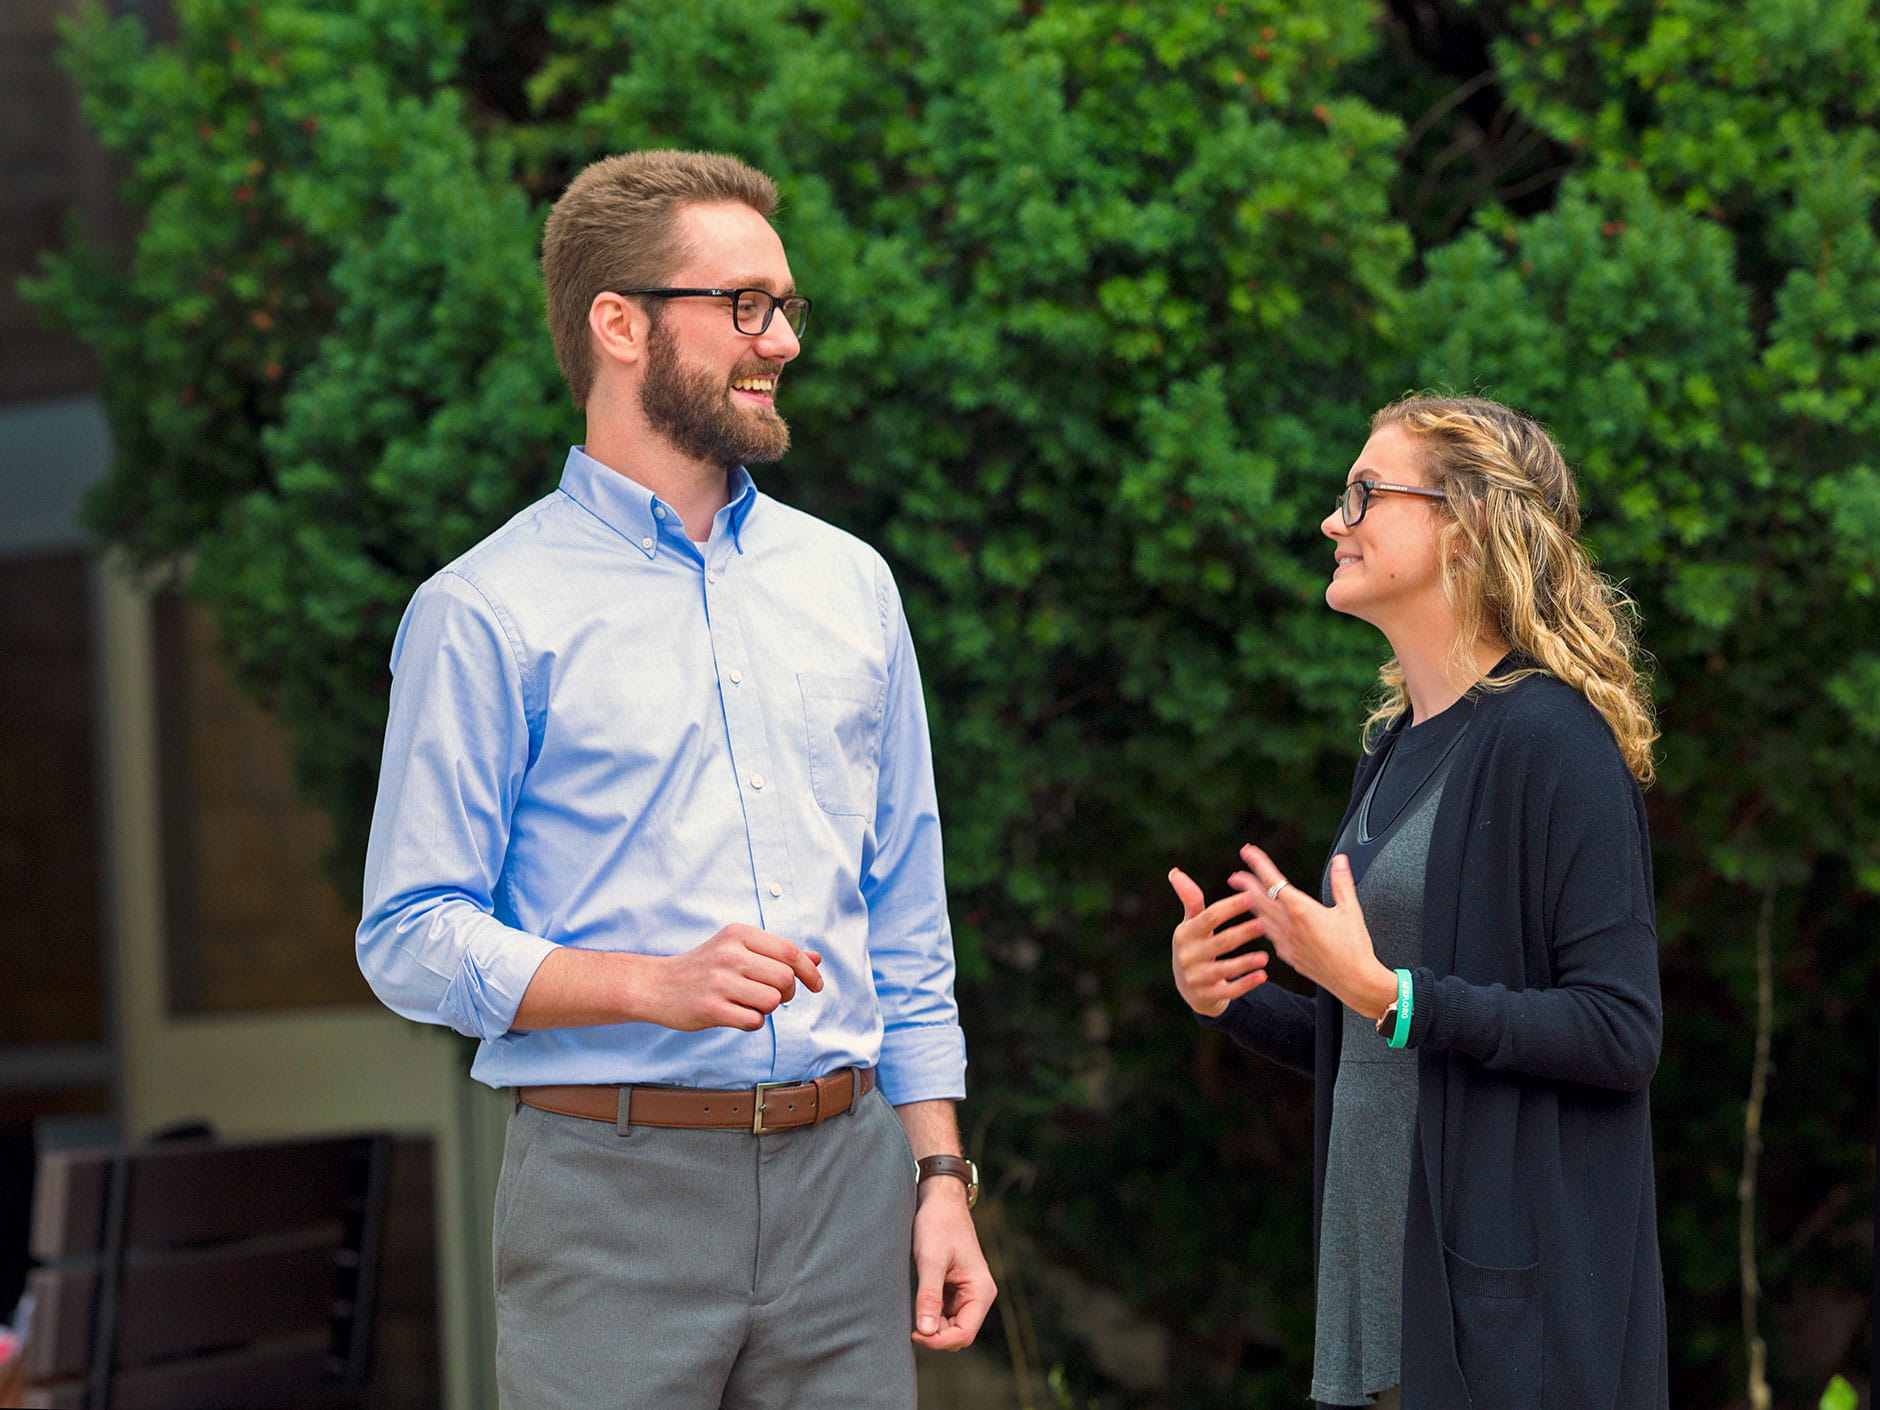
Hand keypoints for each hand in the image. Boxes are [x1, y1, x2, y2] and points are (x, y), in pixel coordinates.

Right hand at [645, 924, 822, 1031]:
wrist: (657, 985)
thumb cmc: (704, 967)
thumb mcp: (738, 948)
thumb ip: (776, 953)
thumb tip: (816, 959)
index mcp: (738, 934)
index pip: (789, 951)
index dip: (809, 971)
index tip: (816, 985)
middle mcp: (729, 954)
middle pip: (785, 978)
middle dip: (788, 992)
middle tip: (774, 996)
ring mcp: (719, 981)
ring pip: (772, 1001)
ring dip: (768, 1008)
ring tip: (749, 1003)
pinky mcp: (711, 1009)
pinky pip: (754, 1021)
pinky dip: (753, 1022)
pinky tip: (738, 1015)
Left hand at [910, 1178, 995, 1349]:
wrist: (940, 1200)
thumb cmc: (938, 1224)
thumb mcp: (931, 1260)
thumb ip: (929, 1296)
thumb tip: (925, 1332)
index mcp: (981, 1291)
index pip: (964, 1333)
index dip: (939, 1340)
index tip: (914, 1333)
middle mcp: (978, 1295)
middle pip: (958, 1333)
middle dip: (935, 1334)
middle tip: (910, 1323)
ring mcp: (968, 1293)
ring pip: (950, 1326)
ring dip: (931, 1324)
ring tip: (912, 1307)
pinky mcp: (955, 1289)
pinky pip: (944, 1313)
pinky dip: (930, 1313)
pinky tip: (916, 1301)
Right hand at [1168, 867, 1270, 1016]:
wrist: (1188, 987)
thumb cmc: (1195, 946)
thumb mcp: (1190, 924)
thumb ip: (1190, 900)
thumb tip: (1175, 872)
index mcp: (1185, 934)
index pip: (1209, 917)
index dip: (1230, 907)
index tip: (1251, 897)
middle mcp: (1187, 956)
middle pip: (1220, 942)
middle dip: (1243, 932)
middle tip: (1265, 924)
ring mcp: (1195, 978)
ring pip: (1224, 969)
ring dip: (1246, 962)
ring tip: (1266, 956)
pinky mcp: (1206, 996)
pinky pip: (1229, 990)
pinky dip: (1246, 983)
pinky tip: (1263, 975)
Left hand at [1228, 846, 1395, 1019]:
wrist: (1354, 981)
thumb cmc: (1354, 948)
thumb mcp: (1351, 910)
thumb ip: (1342, 883)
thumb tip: (1340, 861)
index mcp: (1301, 910)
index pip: (1273, 880)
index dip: (1258, 864)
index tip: (1248, 852)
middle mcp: (1288, 926)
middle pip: (1259, 899)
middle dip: (1245, 884)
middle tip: (1235, 876)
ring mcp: (1286, 943)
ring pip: (1261, 918)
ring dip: (1252, 904)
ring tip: (1246, 896)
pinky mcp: (1289, 956)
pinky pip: (1270, 936)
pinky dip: (1264, 924)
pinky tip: (1265, 923)